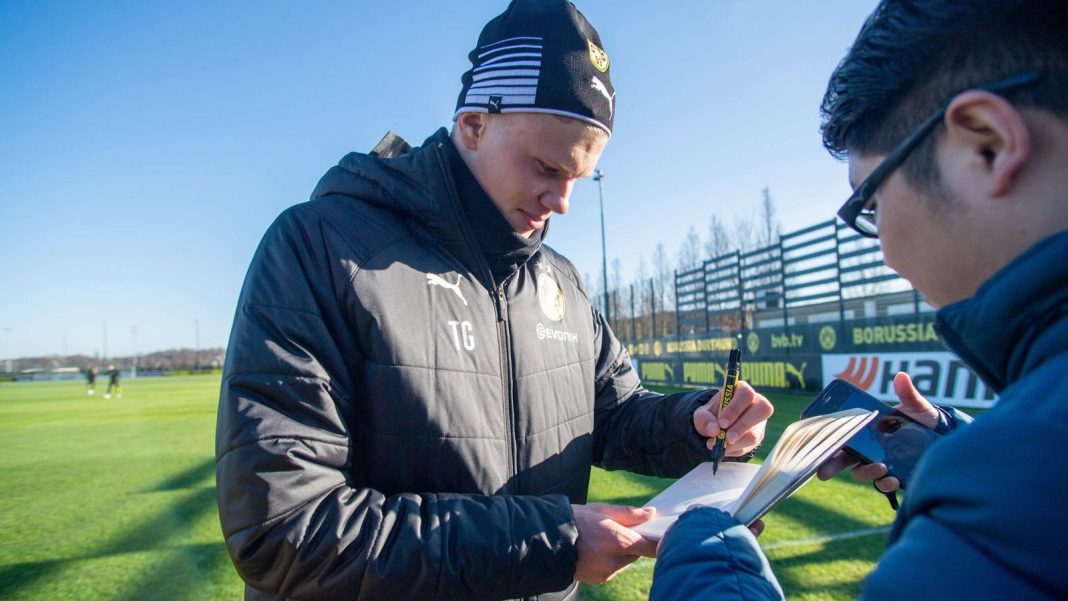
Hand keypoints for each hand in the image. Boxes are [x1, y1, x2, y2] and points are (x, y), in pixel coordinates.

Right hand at [572, 503, 658, 584]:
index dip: (661, 541)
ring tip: (602, 540)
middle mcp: (615, 561)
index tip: (663, 535)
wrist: (547, 541)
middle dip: (633, 543)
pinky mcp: (599, 580)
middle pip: (637, 553)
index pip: (652, 547)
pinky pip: (613, 569)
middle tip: (620, 530)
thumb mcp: (602, 510)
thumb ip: (630, 514)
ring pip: (625, 562)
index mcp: (618, 541)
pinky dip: (610, 561)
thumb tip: (650, 513)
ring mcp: (607, 573)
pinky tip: (595, 550)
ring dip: (621, 553)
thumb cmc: (575, 520)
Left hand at [692, 380, 772, 456]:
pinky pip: (751, 446)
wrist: (714, 426)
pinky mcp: (759, 436)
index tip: (721, 423)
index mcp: (741, 390)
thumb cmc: (710, 415)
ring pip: (756, 433)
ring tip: (720, 445)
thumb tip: (714, 430)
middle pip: (762, 410)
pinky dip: (736, 449)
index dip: (735, 409)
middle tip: (726, 438)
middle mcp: (756, 403)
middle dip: (742, 426)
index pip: (746, 394)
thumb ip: (704, 419)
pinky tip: (725, 448)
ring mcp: (760, 421)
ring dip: (737, 443)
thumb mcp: (701, 415)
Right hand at [817, 372, 939, 492]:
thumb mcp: (915, 406)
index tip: (817, 444)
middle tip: (823, 473)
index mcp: (866, 430)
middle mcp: (868, 448)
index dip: (826, 441)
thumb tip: (901, 376)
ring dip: (865, 472)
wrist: (944, 436)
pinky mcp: (894, 475)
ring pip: (861, 472)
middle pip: (843, 459)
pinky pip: (883, 484)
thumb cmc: (924, 419)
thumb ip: (907, 394)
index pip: (841, 436)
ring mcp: (880, 463)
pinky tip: (892, 479)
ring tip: (880, 468)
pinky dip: (885, 483)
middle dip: (830, 467)